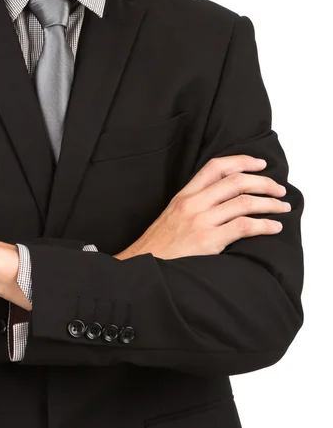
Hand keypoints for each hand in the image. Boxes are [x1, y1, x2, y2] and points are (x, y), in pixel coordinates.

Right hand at [115, 155, 289, 260]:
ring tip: (282, 207)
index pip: (215, 167)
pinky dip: (264, 225)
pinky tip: (273, 228)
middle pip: (235, 181)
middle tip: (279, 189)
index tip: (260, 164)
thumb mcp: (172, 215)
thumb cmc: (160, 245)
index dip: (241, 161)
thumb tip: (225, 198)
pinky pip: (244, 226)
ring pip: (244, 202)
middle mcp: (192, 204)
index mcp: (183, 196)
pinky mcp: (208, 240)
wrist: (144, 265)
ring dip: (270, 204)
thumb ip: (195, 203)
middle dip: (264, 183)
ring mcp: (200, 221)